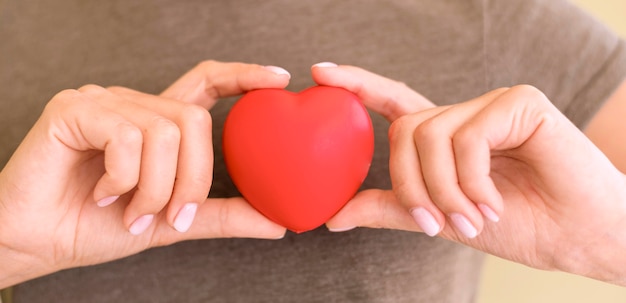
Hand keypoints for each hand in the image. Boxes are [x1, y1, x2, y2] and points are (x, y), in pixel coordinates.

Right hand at [0, 61, 289, 286]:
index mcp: (156, 123)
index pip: (206, 84)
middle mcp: (132, 105)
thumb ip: (221, 215)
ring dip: (153, 189)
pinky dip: (123, 179)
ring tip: (130, 213)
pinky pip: (127, 137)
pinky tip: (101, 195)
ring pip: (163, 132)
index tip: (278, 79)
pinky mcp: (74, 108)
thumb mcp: (171, 221)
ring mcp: (102, 101)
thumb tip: (277, 220)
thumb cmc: (98, 228)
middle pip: (193, 120)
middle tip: (170, 217)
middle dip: (192, 179)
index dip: (243, 75)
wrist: (37, 243)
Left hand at [314, 64, 625, 284]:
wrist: (580, 236)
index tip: (318, 72)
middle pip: (406, 131)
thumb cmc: (519, 224)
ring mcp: (492, 103)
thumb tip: (332, 218)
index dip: (358, 85)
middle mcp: (465, 113)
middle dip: (415, 186)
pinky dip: (474, 180)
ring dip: (446, 190)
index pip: (395, 101)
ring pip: (432, 135)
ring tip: (474, 219)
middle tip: (440, 224)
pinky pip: (468, 138)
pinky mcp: (519, 102)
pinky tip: (495, 202)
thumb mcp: (441, 218)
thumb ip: (390, 209)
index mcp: (447, 135)